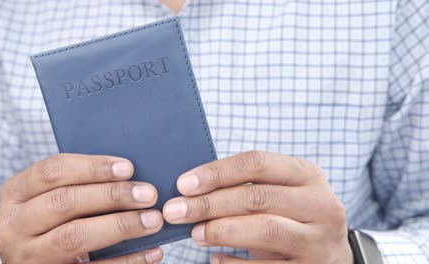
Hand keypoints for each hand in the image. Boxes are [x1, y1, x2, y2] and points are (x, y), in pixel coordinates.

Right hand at [0, 154, 163, 263]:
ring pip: (74, 236)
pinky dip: (127, 261)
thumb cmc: (55, 219)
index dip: (92, 167)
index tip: (128, 168)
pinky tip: (152, 252)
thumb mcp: (52, 197)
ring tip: (153, 220)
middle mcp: (13, 226)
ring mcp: (27, 257)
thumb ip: (79, 184)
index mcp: (15, 193)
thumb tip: (132, 175)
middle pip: (64, 202)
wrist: (38, 261)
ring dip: (120, 226)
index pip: (51, 171)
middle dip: (111, 195)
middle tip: (149, 194)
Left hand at [163, 151, 352, 263]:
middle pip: (256, 197)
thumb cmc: (291, 217)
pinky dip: (234, 263)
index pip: (257, 163)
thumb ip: (247, 186)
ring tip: (194, 234)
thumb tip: (190, 189)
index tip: (183, 184)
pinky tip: (214, 259)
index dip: (217, 172)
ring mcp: (320, 240)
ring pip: (264, 229)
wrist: (331, 257)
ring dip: (221, 231)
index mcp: (308, 175)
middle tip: (175, 211)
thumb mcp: (281, 193)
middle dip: (209, 204)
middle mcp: (321, 204)